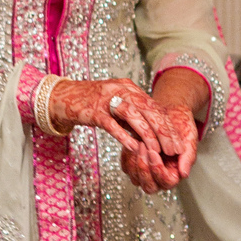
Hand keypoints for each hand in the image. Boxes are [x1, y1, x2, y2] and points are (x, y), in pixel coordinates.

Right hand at [49, 77, 188, 193]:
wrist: (63, 96)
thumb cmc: (92, 103)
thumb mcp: (116, 103)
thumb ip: (133, 113)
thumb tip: (152, 131)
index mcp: (129, 88)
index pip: (155, 107)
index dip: (168, 126)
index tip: (178, 143)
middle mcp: (121, 90)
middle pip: (149, 111)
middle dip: (164, 132)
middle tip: (174, 150)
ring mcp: (108, 99)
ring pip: (134, 117)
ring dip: (148, 136)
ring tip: (158, 153)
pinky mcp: (94, 111)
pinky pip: (113, 125)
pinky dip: (125, 137)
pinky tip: (134, 149)